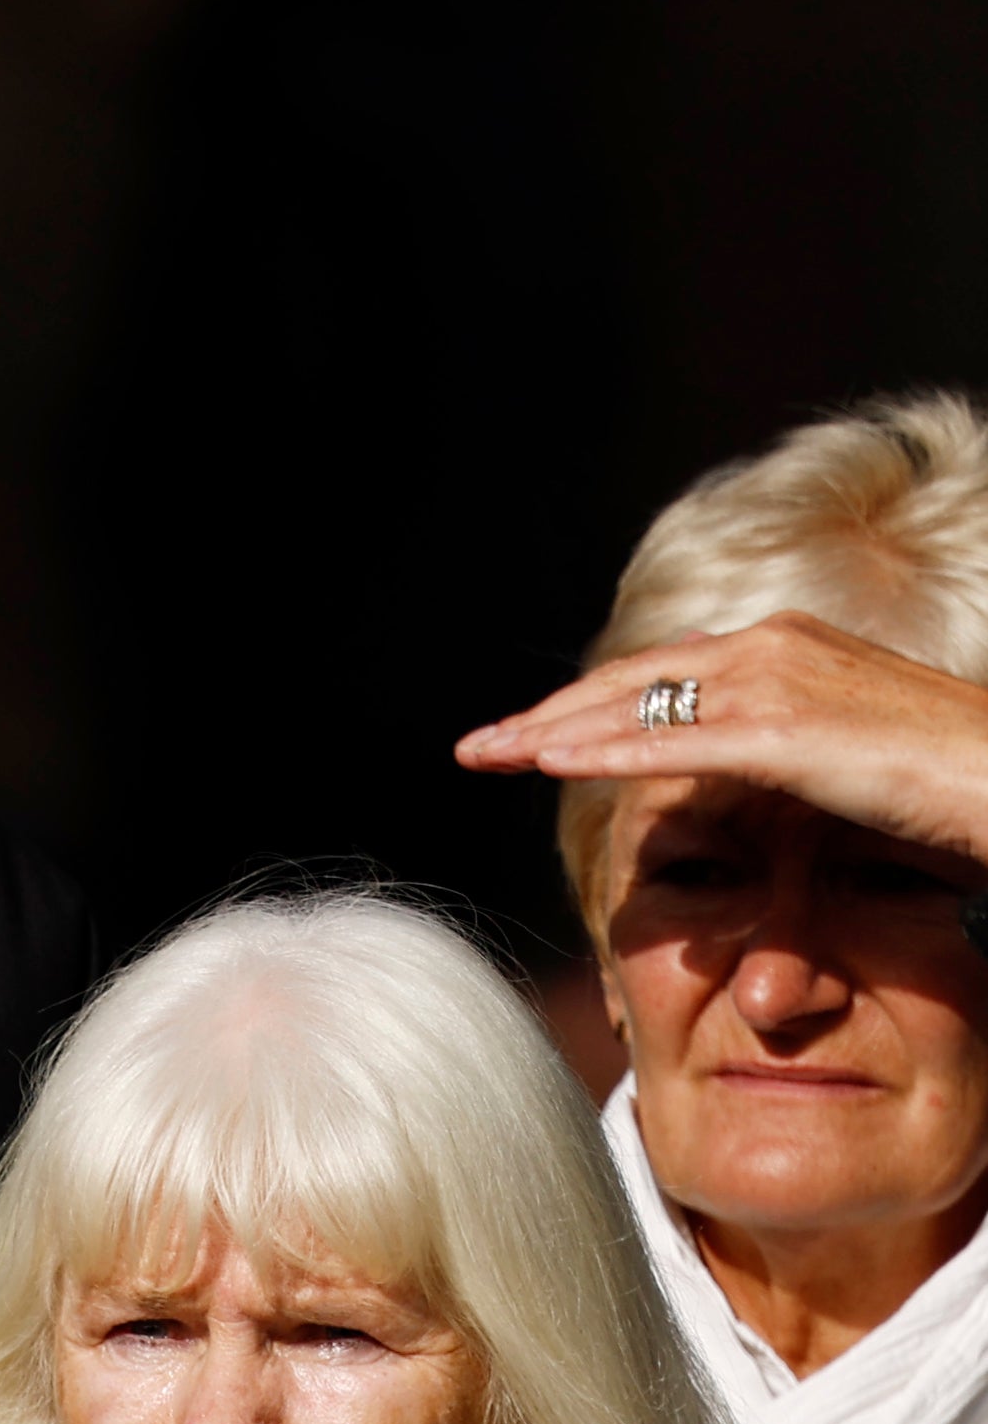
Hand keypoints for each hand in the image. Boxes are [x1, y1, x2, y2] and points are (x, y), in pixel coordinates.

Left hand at [458, 611, 987, 864]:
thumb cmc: (941, 770)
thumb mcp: (843, 747)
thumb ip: (781, 748)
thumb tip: (738, 776)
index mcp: (784, 647)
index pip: (662, 673)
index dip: (589, 702)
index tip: (532, 731)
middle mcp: (771, 649)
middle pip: (630, 681)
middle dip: (550, 715)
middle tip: (481, 747)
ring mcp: (776, 683)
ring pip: (636, 706)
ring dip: (553, 732)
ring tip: (489, 755)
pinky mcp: (784, 732)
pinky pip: (673, 743)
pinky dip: (604, 752)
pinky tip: (548, 764)